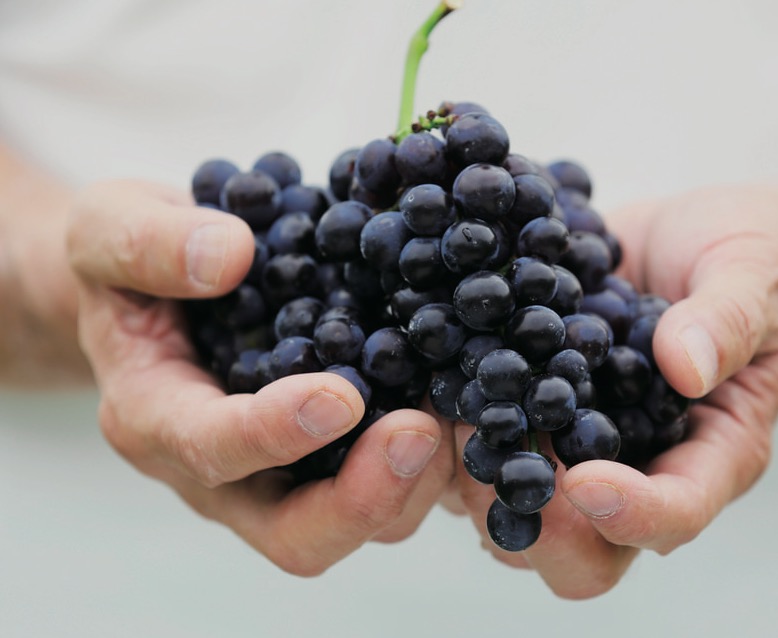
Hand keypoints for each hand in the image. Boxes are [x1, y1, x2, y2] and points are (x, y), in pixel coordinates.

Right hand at [67, 179, 453, 573]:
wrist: (155, 292)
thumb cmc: (129, 265)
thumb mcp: (107, 227)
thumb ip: (145, 242)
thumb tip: (228, 256)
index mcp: (155, 418)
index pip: (212, 451)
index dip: (276, 433)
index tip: (340, 395)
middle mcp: (220, 471)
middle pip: (295, 534)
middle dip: (365, 498)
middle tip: (423, 431)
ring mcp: (280, 474)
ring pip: (356, 523)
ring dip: (414, 482)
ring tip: (457, 410)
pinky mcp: (327, 458)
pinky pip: (385, 486)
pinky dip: (429, 459)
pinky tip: (459, 400)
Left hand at [454, 184, 777, 597]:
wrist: (692, 236)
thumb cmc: (748, 258)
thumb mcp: (753, 272)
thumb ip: (728, 319)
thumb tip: (685, 367)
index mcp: (710, 452)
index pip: (678, 513)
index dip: (633, 515)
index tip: (585, 483)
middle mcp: (635, 466)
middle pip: (581, 550)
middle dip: (533, 523)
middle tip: (497, 457)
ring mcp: (571, 444)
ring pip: (511, 509)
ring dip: (473, 475)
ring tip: (450, 408)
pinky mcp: (524, 410)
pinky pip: (477, 442)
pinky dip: (448, 419)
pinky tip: (429, 371)